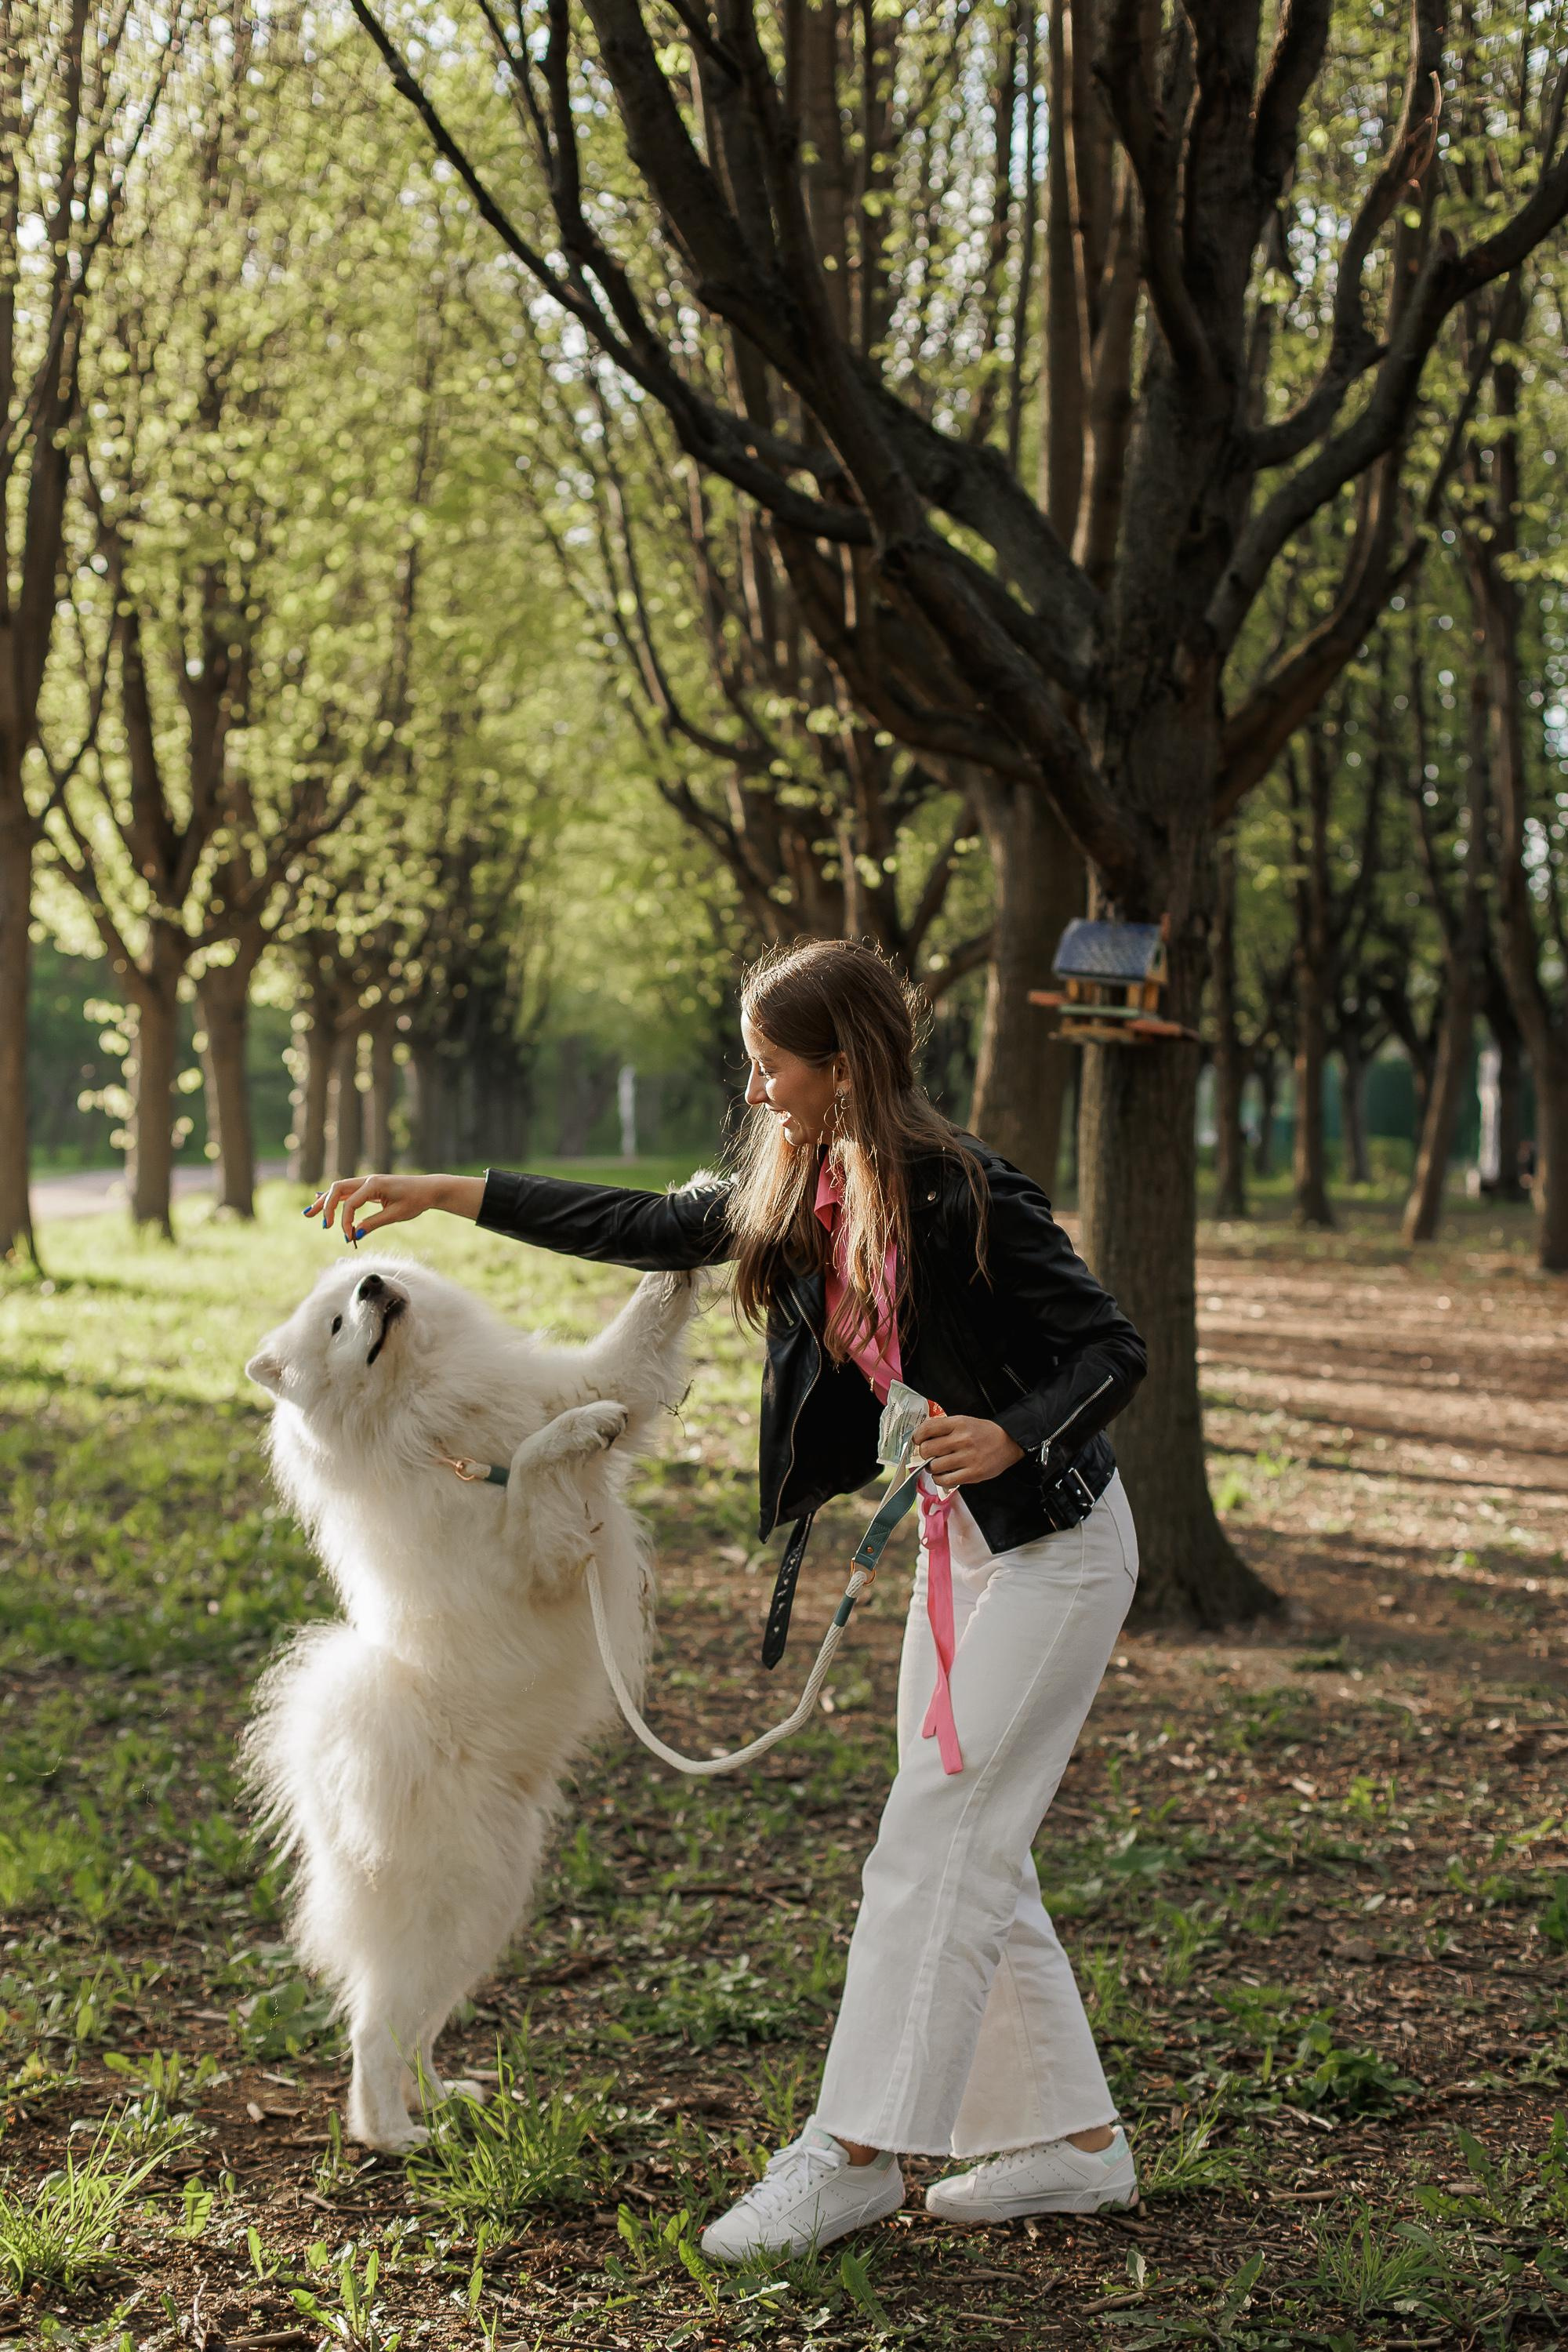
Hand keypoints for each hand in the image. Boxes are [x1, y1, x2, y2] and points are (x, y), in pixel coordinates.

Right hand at [306, 1172, 478, 1239]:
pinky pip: (347, 1191)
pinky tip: (322, 1201)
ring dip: (325, 1201)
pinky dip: (335, 1198)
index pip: (350, 1203)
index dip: (345, 1221)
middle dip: (326, 1206)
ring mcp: (367, 1182)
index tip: (348, 1237)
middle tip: (322, 1225)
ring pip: (340, 1189)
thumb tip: (356, 1234)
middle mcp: (367, 1180)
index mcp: (374, 1184)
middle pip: (338, 1190)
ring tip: (309, 1213)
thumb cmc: (416, 1200)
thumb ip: (375, 1223)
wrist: (429, 1189)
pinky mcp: (369, 1187)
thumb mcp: (396, 1215)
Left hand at [912, 1414, 1023, 1489]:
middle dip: (923, 1453)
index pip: (927, 1428)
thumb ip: (944, 1428)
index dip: (917, 1436)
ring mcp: (968, 1457)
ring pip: (934, 1466)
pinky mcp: (973, 1474)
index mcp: (958, 1424)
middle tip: (928, 1455)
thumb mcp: (964, 1422)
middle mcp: (962, 1439)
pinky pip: (945, 1480)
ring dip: (931, 1468)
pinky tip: (942, 1475)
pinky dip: (939, 1479)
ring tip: (936, 1466)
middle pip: (927, 1449)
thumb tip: (921, 1439)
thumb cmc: (983, 1433)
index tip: (917, 1441)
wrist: (1008, 1442)